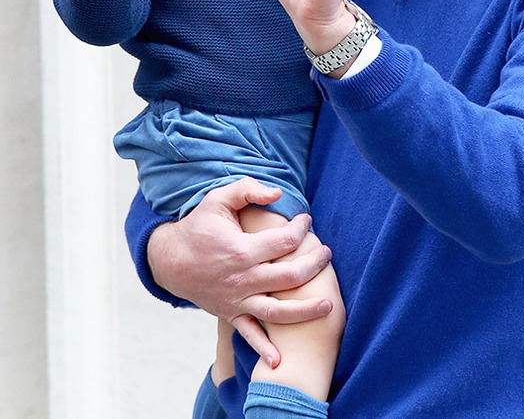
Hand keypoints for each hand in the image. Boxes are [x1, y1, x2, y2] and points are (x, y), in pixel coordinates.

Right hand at [147, 178, 333, 367]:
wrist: (170, 260)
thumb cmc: (199, 226)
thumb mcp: (219, 199)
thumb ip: (248, 190)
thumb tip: (278, 193)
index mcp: (242, 249)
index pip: (285, 241)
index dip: (301, 228)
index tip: (307, 220)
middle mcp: (242, 278)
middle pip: (289, 277)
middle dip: (314, 265)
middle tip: (327, 254)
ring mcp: (237, 299)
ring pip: (276, 312)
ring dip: (304, 311)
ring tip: (328, 305)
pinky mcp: (230, 313)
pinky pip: (248, 334)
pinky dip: (263, 349)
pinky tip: (279, 360)